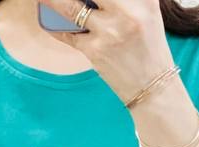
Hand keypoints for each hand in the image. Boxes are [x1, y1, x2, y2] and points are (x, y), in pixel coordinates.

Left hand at [40, 0, 173, 104]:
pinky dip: (53, 24)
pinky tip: (46, 17)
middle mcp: (126, 12)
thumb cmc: (148, 45)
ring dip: (52, 1)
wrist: (152, 86)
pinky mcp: (94, 51)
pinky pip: (66, 33)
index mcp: (142, 0)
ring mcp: (108, 32)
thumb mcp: (148, 10)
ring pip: (70, 7)